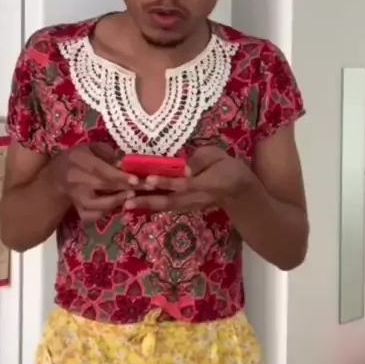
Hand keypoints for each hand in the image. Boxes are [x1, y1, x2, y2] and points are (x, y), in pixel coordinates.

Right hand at [56, 144, 138, 222]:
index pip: (101, 170)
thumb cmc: (79, 158)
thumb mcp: (91, 148)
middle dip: (125, 188)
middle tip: (144, 187)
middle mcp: (75, 179)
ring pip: (96, 206)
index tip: (136, 180)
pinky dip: (105, 214)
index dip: (119, 176)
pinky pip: (92, 216)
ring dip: (116, 202)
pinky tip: (116, 206)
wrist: (57, 176)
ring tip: (130, 196)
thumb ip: (108, 153)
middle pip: (102, 186)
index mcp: (78, 160)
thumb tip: (125, 162)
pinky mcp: (77, 209)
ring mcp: (75, 197)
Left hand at [125, 147, 254, 213]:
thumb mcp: (217, 155)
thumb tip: (185, 168)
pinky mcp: (187, 207)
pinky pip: (169, 207)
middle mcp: (196, 198)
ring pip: (167, 207)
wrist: (238, 188)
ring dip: (147, 206)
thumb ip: (200, 161)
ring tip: (127, 204)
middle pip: (170, 201)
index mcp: (206, 183)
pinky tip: (137, 204)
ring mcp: (191, 205)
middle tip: (127, 201)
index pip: (183, 184)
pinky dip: (153, 206)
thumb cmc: (225, 166)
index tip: (149, 179)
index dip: (166, 182)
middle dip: (148, 201)